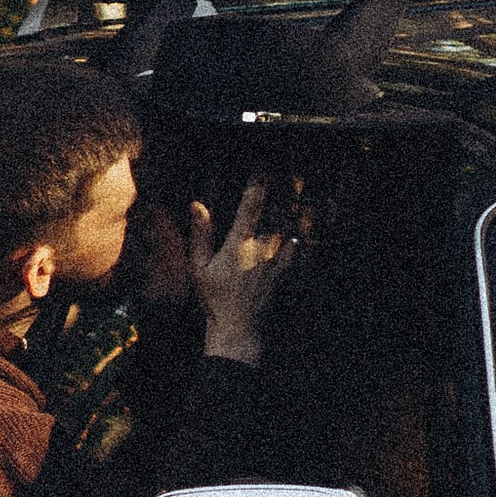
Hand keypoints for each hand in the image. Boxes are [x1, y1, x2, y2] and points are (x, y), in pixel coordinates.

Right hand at [189, 176, 294, 365]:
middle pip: (275, 214)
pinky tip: (297, 236)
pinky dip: (297, 241)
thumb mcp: (199, 267)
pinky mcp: (283, 274)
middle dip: (280, 195)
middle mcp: (261, 248)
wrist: (238, 327)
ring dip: (290, 215)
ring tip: (295, 200)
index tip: (261, 169)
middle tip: (286, 177)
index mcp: (239, 243)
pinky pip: (295, 252)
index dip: (256, 185)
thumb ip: (201, 234)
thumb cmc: (215, 298)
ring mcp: (275, 261)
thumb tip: (198, 205)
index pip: (250, 206)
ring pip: (287, 230)